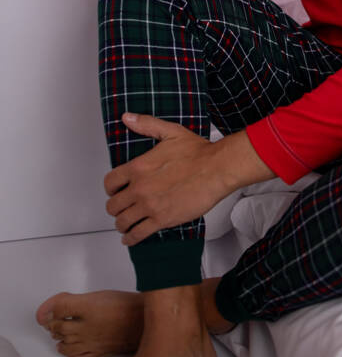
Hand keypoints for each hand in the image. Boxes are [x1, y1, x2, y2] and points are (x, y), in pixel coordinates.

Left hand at [104, 113, 226, 245]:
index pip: (110, 183)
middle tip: (122, 208)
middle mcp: (140, 189)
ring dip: (122, 224)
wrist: (217, 169)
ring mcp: (150, 206)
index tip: (115, 191)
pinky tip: (131, 237)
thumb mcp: (170, 132)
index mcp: (138, 168)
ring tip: (125, 224)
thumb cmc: (198, 152)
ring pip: (122, 222)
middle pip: (113, 205)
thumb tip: (128, 118)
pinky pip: (138, 234)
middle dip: (116, 208)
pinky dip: (131, 238)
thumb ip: (146, 125)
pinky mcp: (162, 220)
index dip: (111, 188)